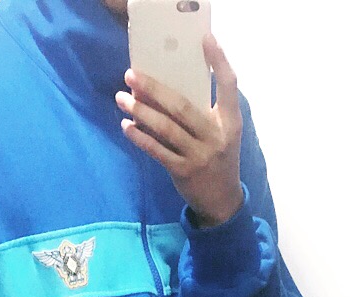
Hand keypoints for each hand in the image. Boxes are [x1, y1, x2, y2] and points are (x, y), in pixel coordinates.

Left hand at [116, 34, 243, 227]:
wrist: (222, 201)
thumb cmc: (217, 157)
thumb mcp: (221, 133)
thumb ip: (203, 111)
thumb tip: (162, 88)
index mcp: (230, 121)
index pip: (229, 86)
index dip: (219, 62)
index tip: (205, 39)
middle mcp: (216, 136)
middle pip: (182, 106)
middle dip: (154, 88)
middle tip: (131, 74)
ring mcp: (200, 156)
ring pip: (166, 129)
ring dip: (140, 112)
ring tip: (121, 98)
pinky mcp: (184, 172)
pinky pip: (158, 151)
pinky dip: (140, 138)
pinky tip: (126, 127)